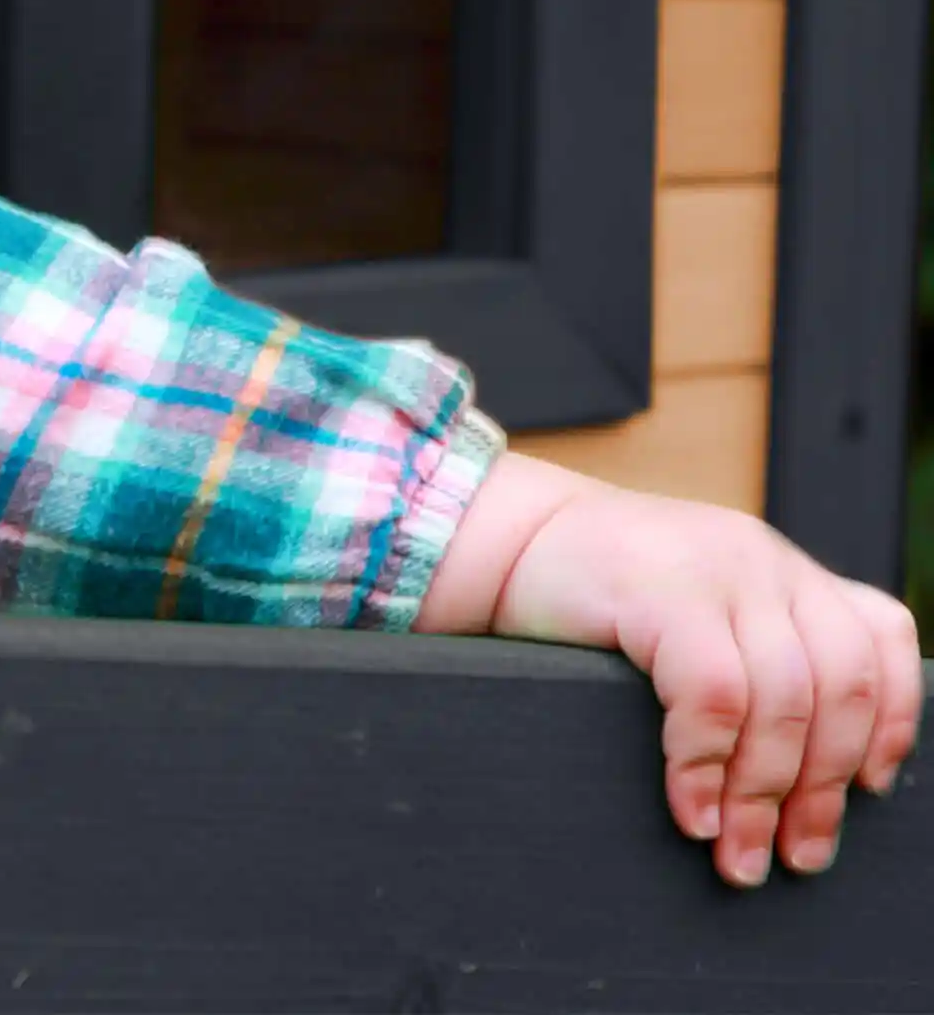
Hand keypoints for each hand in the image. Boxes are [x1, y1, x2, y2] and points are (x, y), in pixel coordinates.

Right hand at [420, 452, 921, 884]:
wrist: (499, 536)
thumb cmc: (594, 591)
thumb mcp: (699, 605)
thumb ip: (756, 647)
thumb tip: (818, 764)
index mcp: (779, 567)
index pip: (878, 638)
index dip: (891, 721)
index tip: (868, 790)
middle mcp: (761, 559)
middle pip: (840, 688)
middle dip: (822, 790)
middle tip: (795, 855)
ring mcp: (713, 568)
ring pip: (783, 703)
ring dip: (762, 796)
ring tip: (737, 850)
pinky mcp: (659, 588)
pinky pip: (712, 697)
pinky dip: (705, 766)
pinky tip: (690, 806)